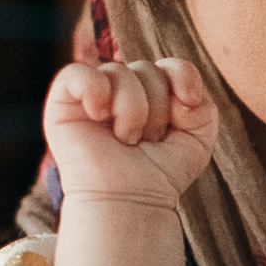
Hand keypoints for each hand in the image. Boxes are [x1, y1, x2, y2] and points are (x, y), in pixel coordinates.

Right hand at [41, 58, 218, 210]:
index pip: (171, 64)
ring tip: (126, 139)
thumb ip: (202, 103)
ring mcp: (92, 93)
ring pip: (119, 72)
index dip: (183, 78)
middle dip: (157, 109)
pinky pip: (77, 73)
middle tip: (145, 140)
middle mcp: (121, 87)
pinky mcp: (63, 102)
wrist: (132, 201)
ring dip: (132, 111)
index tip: (187, 107)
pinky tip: (100, 115)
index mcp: (151, 91)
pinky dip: (94, 90)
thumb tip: (180, 90)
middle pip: (147, 69)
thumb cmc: (161, 171)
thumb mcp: (198, 136)